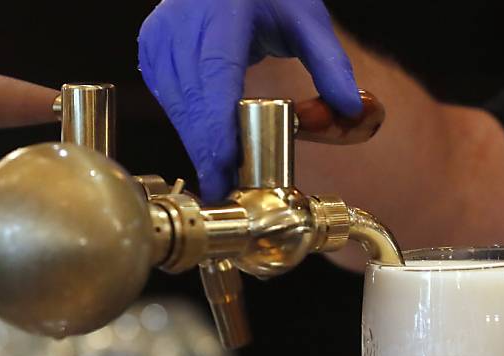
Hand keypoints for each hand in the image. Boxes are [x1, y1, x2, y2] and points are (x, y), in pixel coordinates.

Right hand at [138, 0, 361, 201]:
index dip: (217, 126)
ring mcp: (161, 37)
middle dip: (209, 150)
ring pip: (176, 105)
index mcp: (222, 10)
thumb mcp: (306, 19)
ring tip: (221, 178)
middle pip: (192, 100)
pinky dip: (189, 127)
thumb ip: (330, 65)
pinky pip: (169, 100)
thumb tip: (351, 109)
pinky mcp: (152, 50)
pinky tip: (208, 148)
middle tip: (227, 189)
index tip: (226, 165)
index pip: (215, 76)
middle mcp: (182, 22)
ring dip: (198, 144)